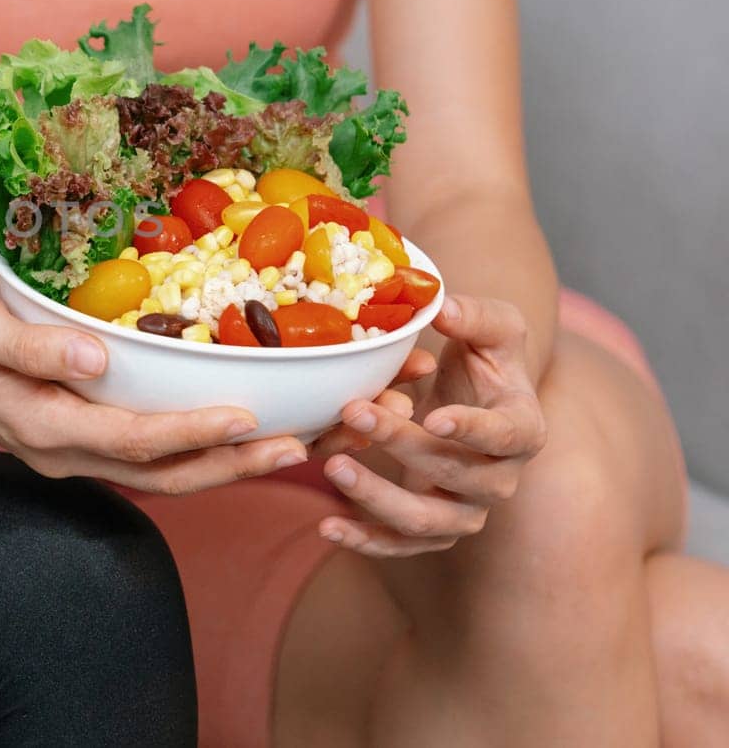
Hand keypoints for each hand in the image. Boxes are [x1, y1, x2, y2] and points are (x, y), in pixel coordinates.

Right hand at [0, 283, 309, 493]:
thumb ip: (30, 345)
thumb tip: (96, 357)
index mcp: (43, 427)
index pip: (132, 440)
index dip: (193, 433)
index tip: (248, 417)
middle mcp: (65, 453)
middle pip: (163, 475)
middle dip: (235, 465)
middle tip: (303, 447)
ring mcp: (74, 453)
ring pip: (162, 475)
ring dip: (228, 465)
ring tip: (291, 446)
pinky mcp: (81, 439)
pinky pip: (150, 457)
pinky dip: (199, 449)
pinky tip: (237, 429)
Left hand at [316, 294, 547, 556]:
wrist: (473, 399)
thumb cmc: (486, 360)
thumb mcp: (492, 328)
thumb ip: (475, 316)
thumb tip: (442, 307)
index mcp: (523, 428)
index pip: (505, 435)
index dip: (473, 430)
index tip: (436, 417)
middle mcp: (500, 478)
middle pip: (455, 473)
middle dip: (402, 443)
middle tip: (354, 409)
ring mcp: (467, 509)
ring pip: (427, 519)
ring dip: (379, 497)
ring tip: (333, 465)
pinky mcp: (433, 528)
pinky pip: (403, 546)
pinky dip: (366, 542)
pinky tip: (328, 527)